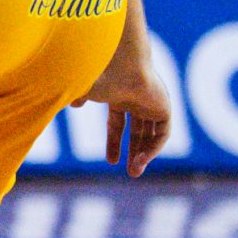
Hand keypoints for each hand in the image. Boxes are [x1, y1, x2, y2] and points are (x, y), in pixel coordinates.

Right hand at [78, 44, 172, 177]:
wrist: (123, 64)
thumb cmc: (100, 76)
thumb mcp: (83, 91)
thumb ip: (77, 98)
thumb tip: (73, 104)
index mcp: (118, 96)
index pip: (118, 123)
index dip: (114, 143)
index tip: (111, 162)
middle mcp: (137, 100)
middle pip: (138, 131)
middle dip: (134, 152)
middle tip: (131, 172)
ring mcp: (152, 103)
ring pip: (152, 135)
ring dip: (145, 154)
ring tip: (135, 171)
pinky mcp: (164, 107)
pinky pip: (162, 133)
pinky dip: (153, 148)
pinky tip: (142, 159)